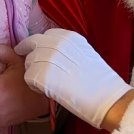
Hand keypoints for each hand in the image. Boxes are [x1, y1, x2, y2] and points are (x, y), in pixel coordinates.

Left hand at [16, 29, 131, 128]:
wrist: (105, 97)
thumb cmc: (99, 80)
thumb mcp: (84, 52)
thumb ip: (66, 49)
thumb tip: (50, 52)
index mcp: (67, 36)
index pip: (44, 36)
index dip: (38, 44)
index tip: (35, 51)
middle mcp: (54, 43)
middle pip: (32, 46)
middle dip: (30, 56)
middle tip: (31, 67)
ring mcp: (46, 58)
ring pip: (28, 63)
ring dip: (34, 72)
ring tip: (48, 83)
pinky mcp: (40, 75)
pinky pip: (28, 78)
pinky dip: (34, 86)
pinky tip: (46, 91)